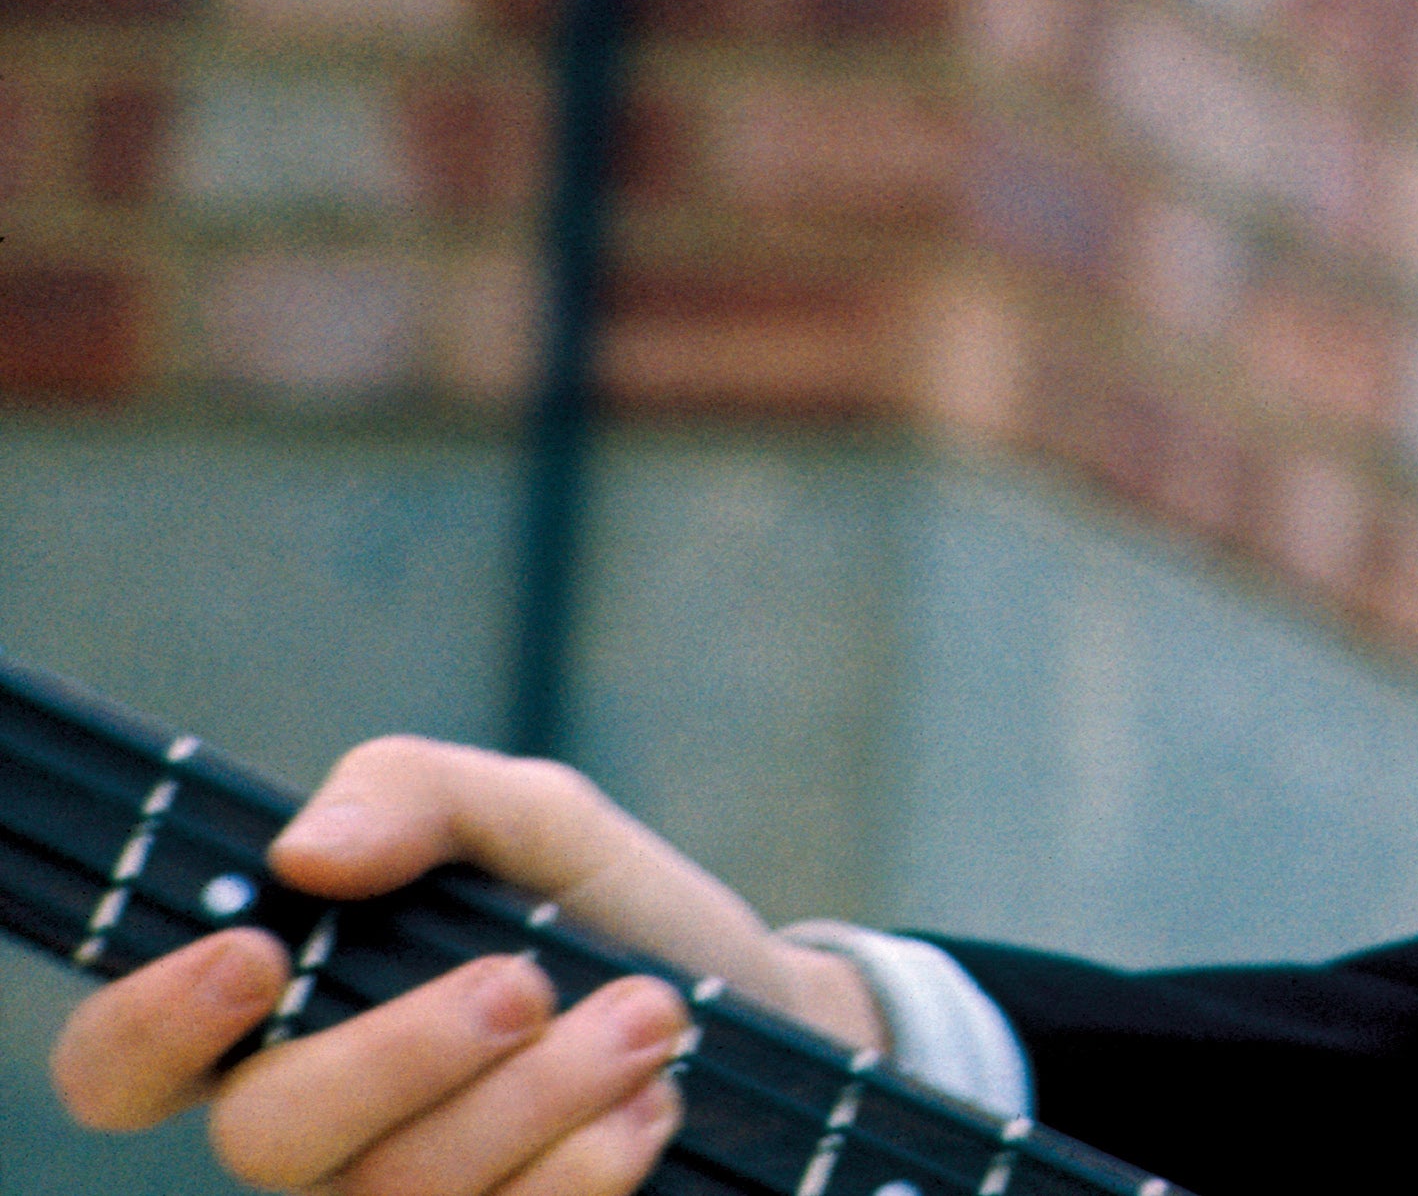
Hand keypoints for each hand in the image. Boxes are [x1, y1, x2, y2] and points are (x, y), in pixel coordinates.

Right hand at [42, 735, 882, 1191]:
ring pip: (403, 1195)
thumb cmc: (611, 915)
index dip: (151, 1027)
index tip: (257, 954)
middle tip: (526, 981)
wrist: (759, 1013)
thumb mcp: (534, 818)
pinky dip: (591, 1168)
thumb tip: (306, 850)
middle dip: (407, 1051)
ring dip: (542, 1097)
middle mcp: (315, 1136)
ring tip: (647, 1018)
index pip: (123, 1065)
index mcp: (283, 1020)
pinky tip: (653, 1102)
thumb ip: (420, 795)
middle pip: (269, 1135)